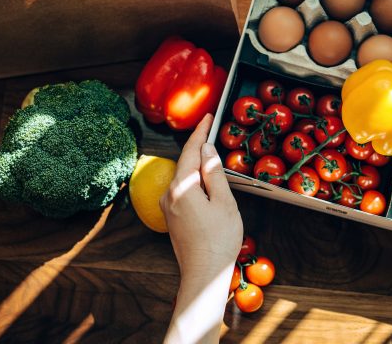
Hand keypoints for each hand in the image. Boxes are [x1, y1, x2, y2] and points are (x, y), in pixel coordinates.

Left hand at [163, 114, 242, 343]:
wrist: (204, 274)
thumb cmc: (219, 240)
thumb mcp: (224, 202)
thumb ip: (214, 173)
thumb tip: (206, 149)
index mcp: (181, 187)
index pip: (190, 151)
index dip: (200, 132)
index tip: (207, 117)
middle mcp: (168, 194)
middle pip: (184, 163)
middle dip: (197, 146)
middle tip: (210, 130)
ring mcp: (167, 207)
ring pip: (182, 177)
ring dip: (195, 164)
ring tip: (210, 153)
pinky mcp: (171, 217)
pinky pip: (182, 190)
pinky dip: (193, 180)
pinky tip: (204, 181)